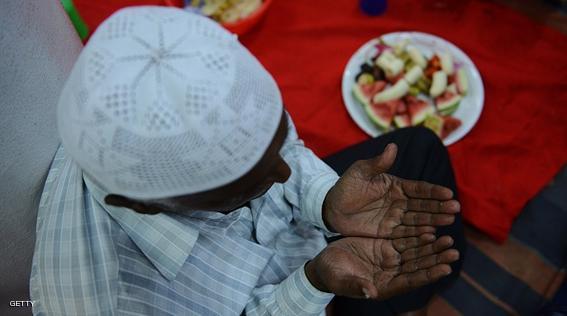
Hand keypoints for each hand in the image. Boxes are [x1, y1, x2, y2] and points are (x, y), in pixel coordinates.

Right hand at [305, 234, 458, 299]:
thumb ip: (356, 286)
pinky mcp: (385, 247)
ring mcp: (389, 260)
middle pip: (418, 267)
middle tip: (453, 251)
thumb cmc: (331, 275)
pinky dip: (418, 236)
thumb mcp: (341, 280)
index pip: (410, 281)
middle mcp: (391, 274)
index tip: (445, 269)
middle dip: (436, 259)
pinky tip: (430, 229)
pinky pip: (405, 241)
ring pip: (415, 253)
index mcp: (384, 286)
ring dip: (431, 247)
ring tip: (448, 239)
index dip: (427, 275)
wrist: (325, 264)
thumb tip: (370, 292)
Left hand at [323, 143, 459, 237]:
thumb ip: (378, 163)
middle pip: (423, 205)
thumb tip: (393, 146)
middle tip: (455, 209)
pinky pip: (406, 233)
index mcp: (397, 186)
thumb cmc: (347, 185)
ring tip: (449, 221)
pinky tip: (432, 235)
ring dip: (434, 220)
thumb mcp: (361, 172)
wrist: (331, 207)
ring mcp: (395, 218)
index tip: (448, 193)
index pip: (419, 188)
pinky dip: (419, 234)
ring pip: (418, 219)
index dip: (433, 191)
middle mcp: (400, 202)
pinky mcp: (388, 232)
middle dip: (439, 206)